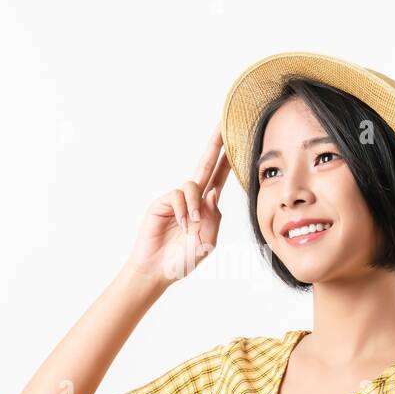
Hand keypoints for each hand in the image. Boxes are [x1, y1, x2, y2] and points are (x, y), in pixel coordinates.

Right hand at [124, 122, 231, 286]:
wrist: (159, 270)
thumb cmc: (184, 258)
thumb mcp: (208, 240)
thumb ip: (214, 217)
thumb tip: (213, 192)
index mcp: (207, 206)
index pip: (220, 177)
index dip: (228, 159)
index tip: (235, 138)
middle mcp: (193, 198)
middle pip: (205, 164)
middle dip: (215, 144)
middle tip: (222, 123)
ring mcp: (176, 199)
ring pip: (192, 185)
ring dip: (195, 206)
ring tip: (191, 226)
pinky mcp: (162, 202)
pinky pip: (178, 196)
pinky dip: (182, 211)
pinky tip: (180, 224)